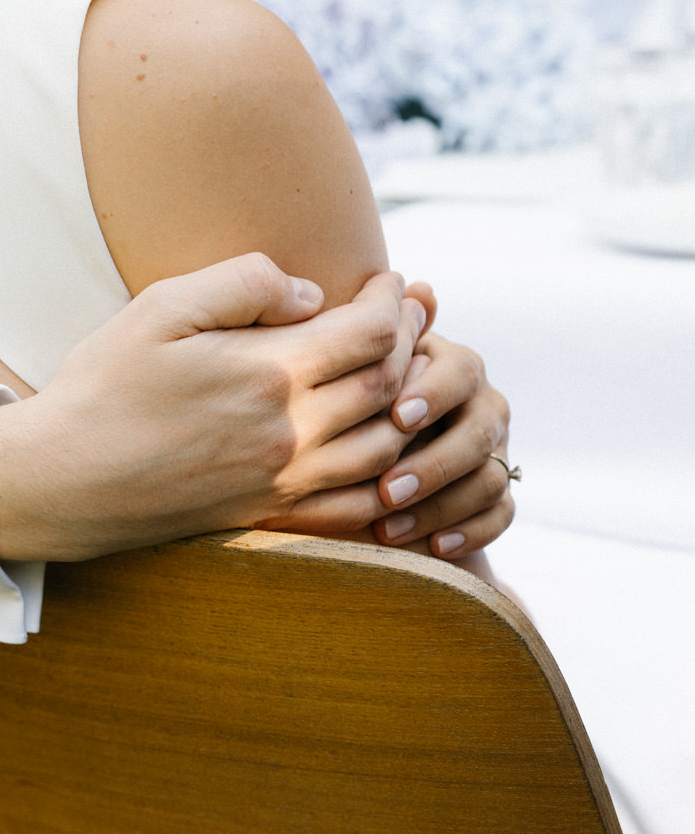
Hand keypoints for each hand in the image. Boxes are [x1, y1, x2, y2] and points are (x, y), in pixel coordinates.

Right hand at [0, 254, 421, 560]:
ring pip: (385, 449)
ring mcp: (281, 481)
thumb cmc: (102, 387)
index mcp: (268, 374)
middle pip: (390, 387)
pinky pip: (354, 507)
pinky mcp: (266, 514)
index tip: (389, 281)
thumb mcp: (159, 308)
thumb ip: (242, 283)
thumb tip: (309, 294)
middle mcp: (289, 434)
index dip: (392, 302)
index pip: (371, 334)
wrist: (61, 478)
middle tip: (406, 318)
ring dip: (406, 410)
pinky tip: (378, 454)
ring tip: (400, 377)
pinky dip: (383, 479)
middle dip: (409, 345)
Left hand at [268, 320, 515, 559]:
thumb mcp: (337, 373)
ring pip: (492, 473)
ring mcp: (492, 448)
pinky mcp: (494, 493)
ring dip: (442, 503)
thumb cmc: (330, 409)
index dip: (432, 392)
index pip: (460, 370)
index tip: (395, 418)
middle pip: (484, 426)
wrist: (342, 468)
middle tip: (388, 490)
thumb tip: (414, 285)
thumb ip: (367, 333)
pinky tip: (434, 548)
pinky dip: (472, 531)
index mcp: (445, 365)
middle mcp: (477, 402)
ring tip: (390, 528)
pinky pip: (502, 512)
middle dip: (435, 461)